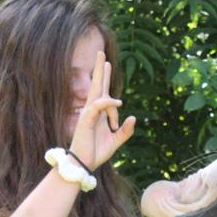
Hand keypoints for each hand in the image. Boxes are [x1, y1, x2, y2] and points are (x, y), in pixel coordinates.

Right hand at [70, 50, 136, 170]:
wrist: (83, 164)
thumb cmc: (96, 153)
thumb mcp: (115, 141)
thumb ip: (125, 131)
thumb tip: (133, 118)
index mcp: (98, 114)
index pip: (103, 92)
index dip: (106, 79)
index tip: (107, 65)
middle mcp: (92, 111)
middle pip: (96, 85)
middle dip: (99, 69)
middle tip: (100, 52)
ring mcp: (87, 114)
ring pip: (96, 91)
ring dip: (102, 77)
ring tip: (105, 62)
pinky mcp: (85, 121)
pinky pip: (97, 107)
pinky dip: (107, 103)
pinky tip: (117, 101)